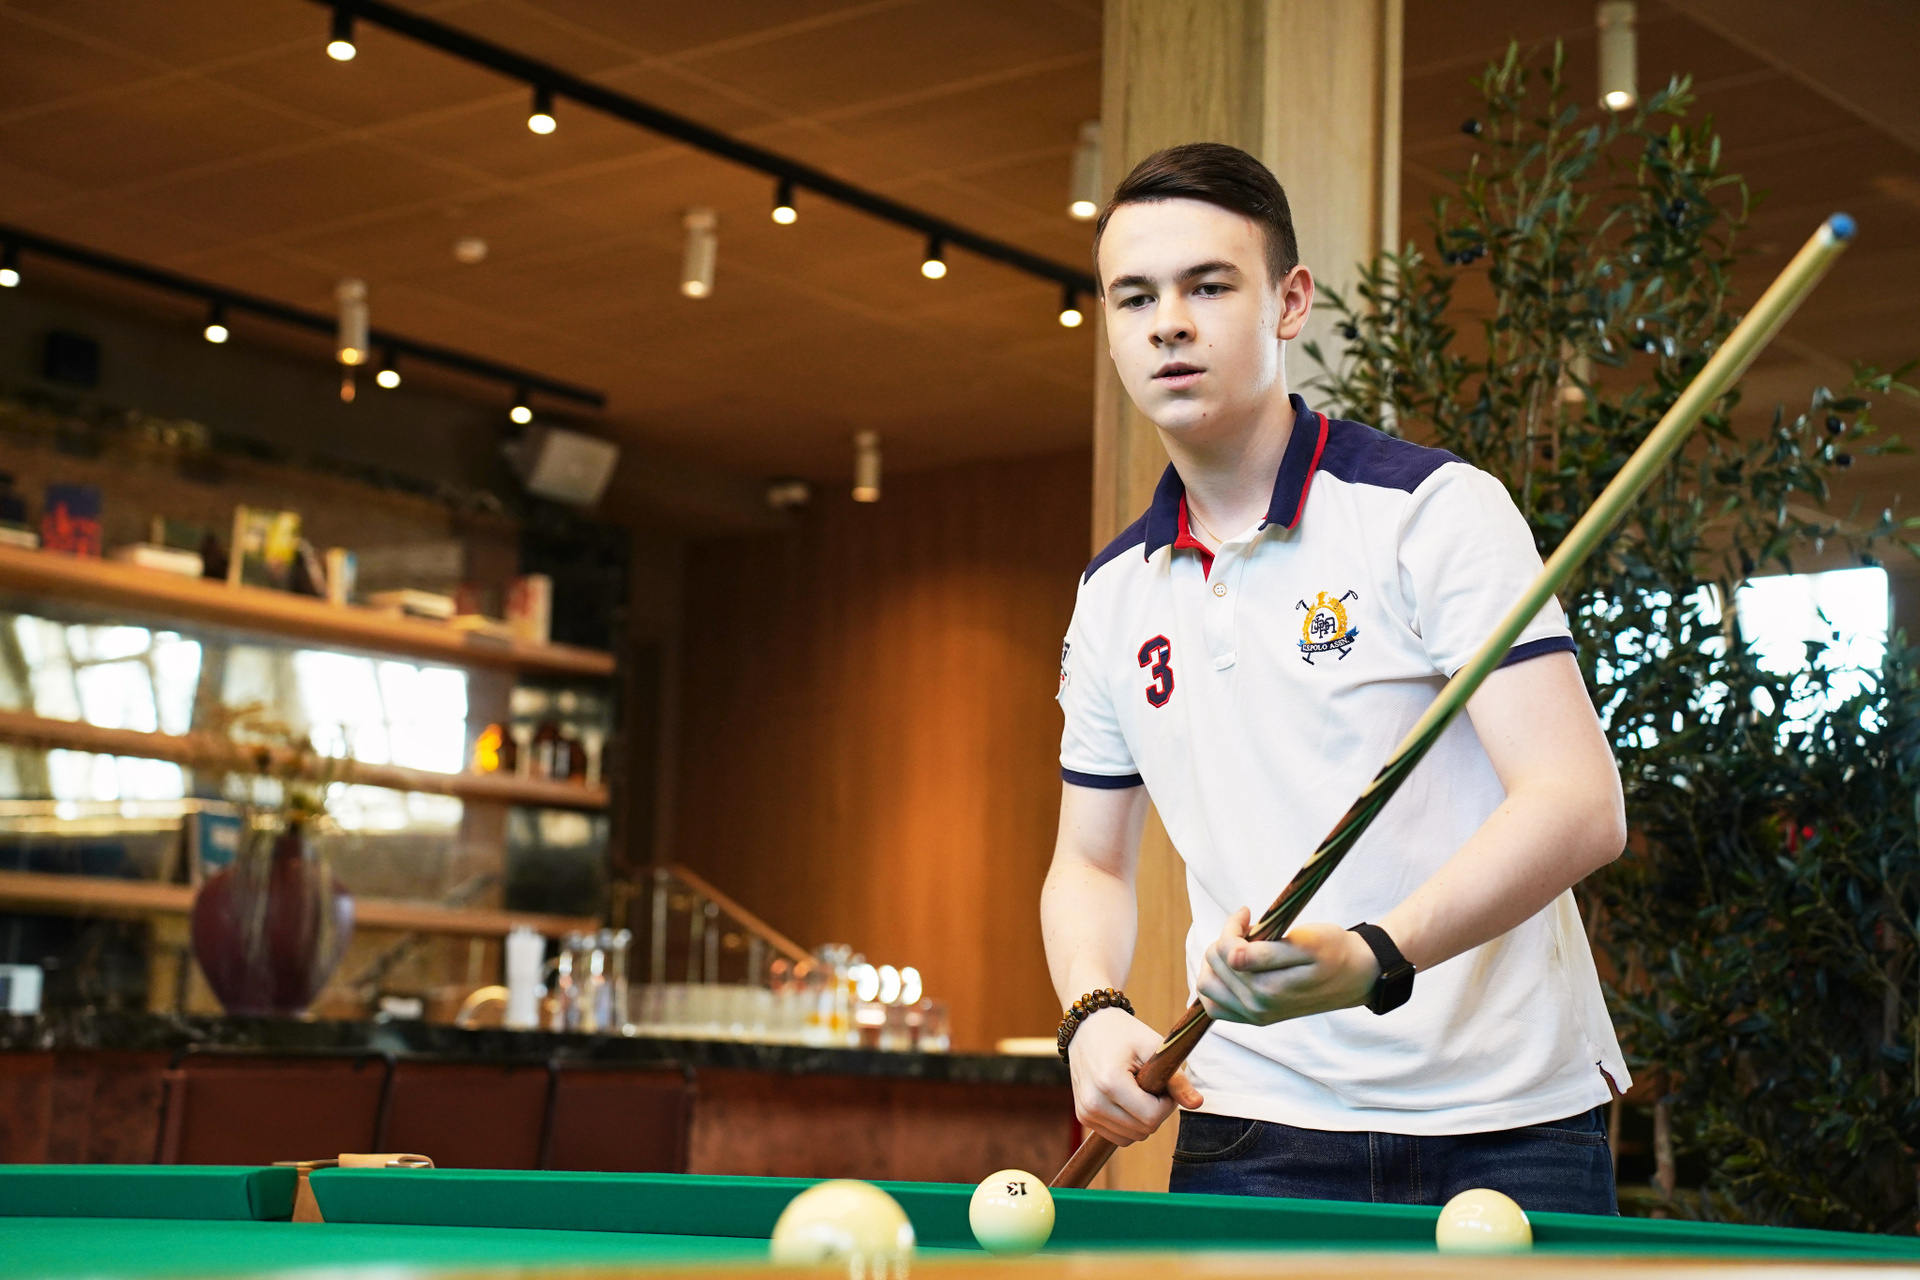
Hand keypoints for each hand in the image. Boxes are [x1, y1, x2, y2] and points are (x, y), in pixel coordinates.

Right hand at [1067, 1006, 1203, 1145]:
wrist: (1088, 1025)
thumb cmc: (1124, 1033)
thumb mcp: (1153, 1047)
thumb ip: (1176, 1079)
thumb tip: (1197, 1103)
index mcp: (1110, 1083)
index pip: (1152, 1117)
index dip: (1167, 1103)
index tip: (1163, 1084)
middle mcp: (1093, 1102)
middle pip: (1143, 1131)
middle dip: (1156, 1111)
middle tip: (1152, 1084)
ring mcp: (1086, 1112)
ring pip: (1131, 1138)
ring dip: (1142, 1119)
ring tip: (1137, 1089)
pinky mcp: (1083, 1116)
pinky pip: (1118, 1136)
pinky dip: (1129, 1124)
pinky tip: (1126, 1099)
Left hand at [1196, 909, 1379, 1025]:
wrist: (1355, 976)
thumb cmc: (1334, 951)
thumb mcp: (1306, 943)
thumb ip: (1265, 952)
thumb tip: (1231, 954)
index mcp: (1269, 988)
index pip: (1225, 949)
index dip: (1233, 925)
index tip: (1249, 914)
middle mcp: (1258, 1007)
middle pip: (1214, 963)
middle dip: (1228, 939)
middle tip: (1252, 930)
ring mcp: (1255, 1015)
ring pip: (1208, 984)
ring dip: (1218, 961)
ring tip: (1242, 948)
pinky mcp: (1254, 1018)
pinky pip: (1215, 1006)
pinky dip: (1216, 985)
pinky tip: (1233, 969)